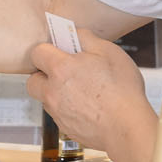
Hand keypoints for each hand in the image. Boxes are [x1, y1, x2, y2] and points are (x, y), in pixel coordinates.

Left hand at [26, 30, 151, 161]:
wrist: (128, 128)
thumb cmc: (122, 90)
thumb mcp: (109, 52)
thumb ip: (86, 38)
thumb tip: (75, 33)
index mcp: (61, 69)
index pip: (37, 52)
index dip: (48, 50)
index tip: (60, 51)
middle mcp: (52, 91)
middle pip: (33, 79)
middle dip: (44, 74)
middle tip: (64, 72)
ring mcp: (57, 112)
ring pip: (45, 98)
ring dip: (55, 92)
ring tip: (80, 90)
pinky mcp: (65, 128)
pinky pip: (58, 114)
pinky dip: (67, 109)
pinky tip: (87, 106)